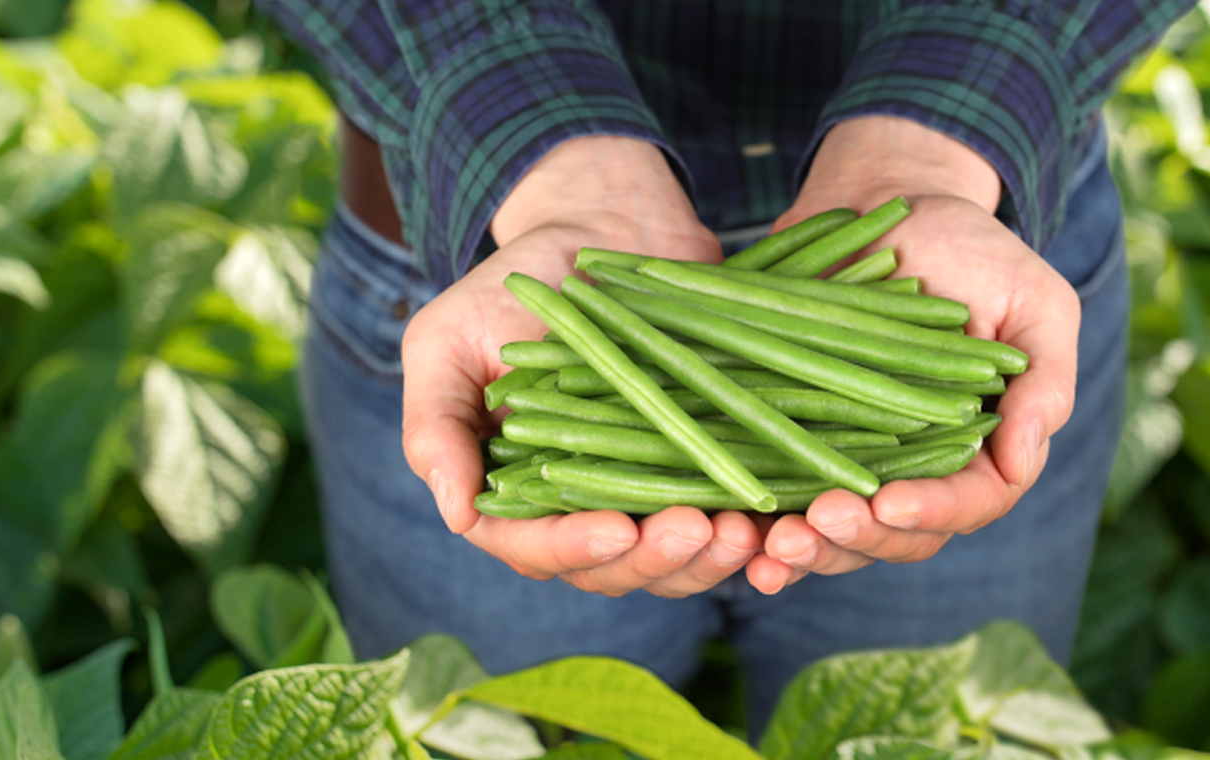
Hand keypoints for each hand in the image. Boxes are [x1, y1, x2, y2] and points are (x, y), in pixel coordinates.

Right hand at [400, 136, 769, 597]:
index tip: (615, 528)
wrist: (607, 229)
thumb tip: (456, 514)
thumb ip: (436, 427)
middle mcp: (578, 507)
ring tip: (741, 532)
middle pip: (613, 569)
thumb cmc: (516, 285)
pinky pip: (726, 521)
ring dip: (709, 561)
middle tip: (696, 530)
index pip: (535, 549)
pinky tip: (773, 522)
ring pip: (675, 562)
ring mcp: (645, 492)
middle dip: (655, 560)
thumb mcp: (446, 342)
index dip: (575, 549)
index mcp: (510, 493)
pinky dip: (750, 533)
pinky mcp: (702, 469)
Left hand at [745, 116, 1081, 592]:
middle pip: (898, 537)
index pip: (969, 504)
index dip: (931, 512)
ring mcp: (859, 464)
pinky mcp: (799, 446)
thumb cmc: (971, 251)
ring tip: (773, 546)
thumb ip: (1045, 381)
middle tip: (818, 522)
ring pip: (839, 536)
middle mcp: (922, 470)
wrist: (884, 205)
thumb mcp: (1033, 300)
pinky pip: (781, 504)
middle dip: (858, 541)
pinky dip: (759, 533)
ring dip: (807, 552)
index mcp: (985, 449)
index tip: (890, 503)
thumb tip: (1023, 462)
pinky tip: (736, 541)